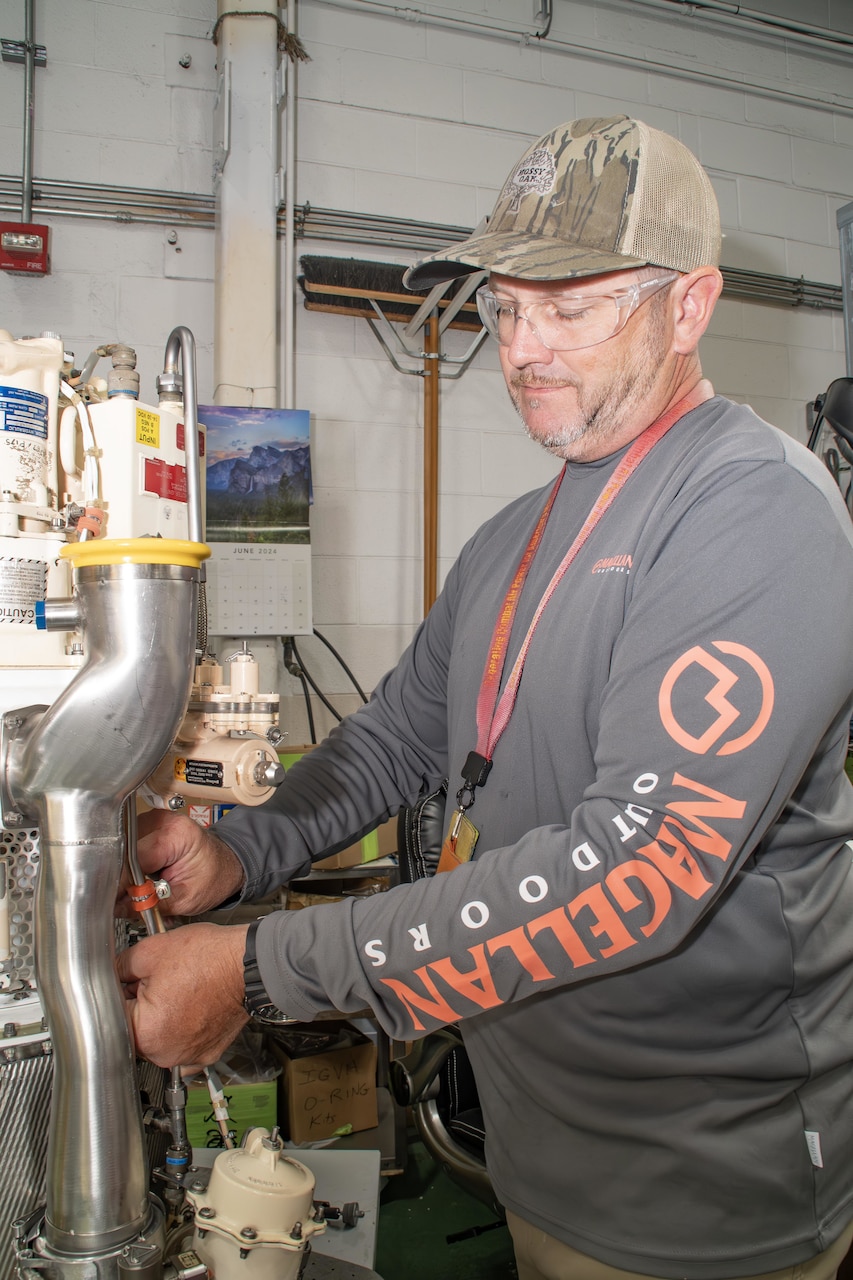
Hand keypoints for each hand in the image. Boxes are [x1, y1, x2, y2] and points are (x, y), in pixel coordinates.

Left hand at [116, 921, 249, 1067]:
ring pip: (156, 1040)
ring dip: (159, 1020)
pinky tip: (188, 1008)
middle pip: (133, 1030)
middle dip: (138, 1007)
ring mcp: (186, 1058)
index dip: (118, 992)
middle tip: (157, 982)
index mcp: (145, 1031)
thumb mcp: (151, 951)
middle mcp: (164, 1053)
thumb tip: (108, 974)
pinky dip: (180, 1032)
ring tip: (177, 991)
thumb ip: (119, 966)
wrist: (250, 964)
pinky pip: (180, 1047)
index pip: (111, 1015)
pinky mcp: (205, 1055)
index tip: (128, 982)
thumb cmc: (210, 958)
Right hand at [120, 809, 245, 917]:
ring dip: (124, 873)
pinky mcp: (147, 824)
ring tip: (141, 886)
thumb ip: (150, 903)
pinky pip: (127, 847)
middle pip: (124, 852)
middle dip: (122, 880)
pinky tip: (142, 875)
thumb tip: (118, 907)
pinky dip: (130, 865)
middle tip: (128, 900)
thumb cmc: (213, 878)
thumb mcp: (185, 900)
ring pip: (121, 850)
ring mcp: (152, 819)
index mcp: (176, 834)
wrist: (224, 865)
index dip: (121, 883)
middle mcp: (161, 820)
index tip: (114, 901)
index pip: (134, 858)